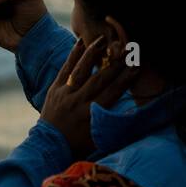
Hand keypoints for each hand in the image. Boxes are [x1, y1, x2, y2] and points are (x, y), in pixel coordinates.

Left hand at [38, 35, 135, 157]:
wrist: (48, 147)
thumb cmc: (78, 145)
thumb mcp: (98, 138)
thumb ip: (112, 123)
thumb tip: (132, 111)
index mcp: (91, 115)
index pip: (113, 92)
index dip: (126, 78)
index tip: (137, 66)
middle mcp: (78, 102)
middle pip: (100, 78)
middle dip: (115, 63)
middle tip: (127, 48)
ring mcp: (65, 94)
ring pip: (81, 70)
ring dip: (93, 53)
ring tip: (103, 39)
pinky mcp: (54, 89)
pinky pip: (65, 68)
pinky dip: (73, 55)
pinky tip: (80, 42)